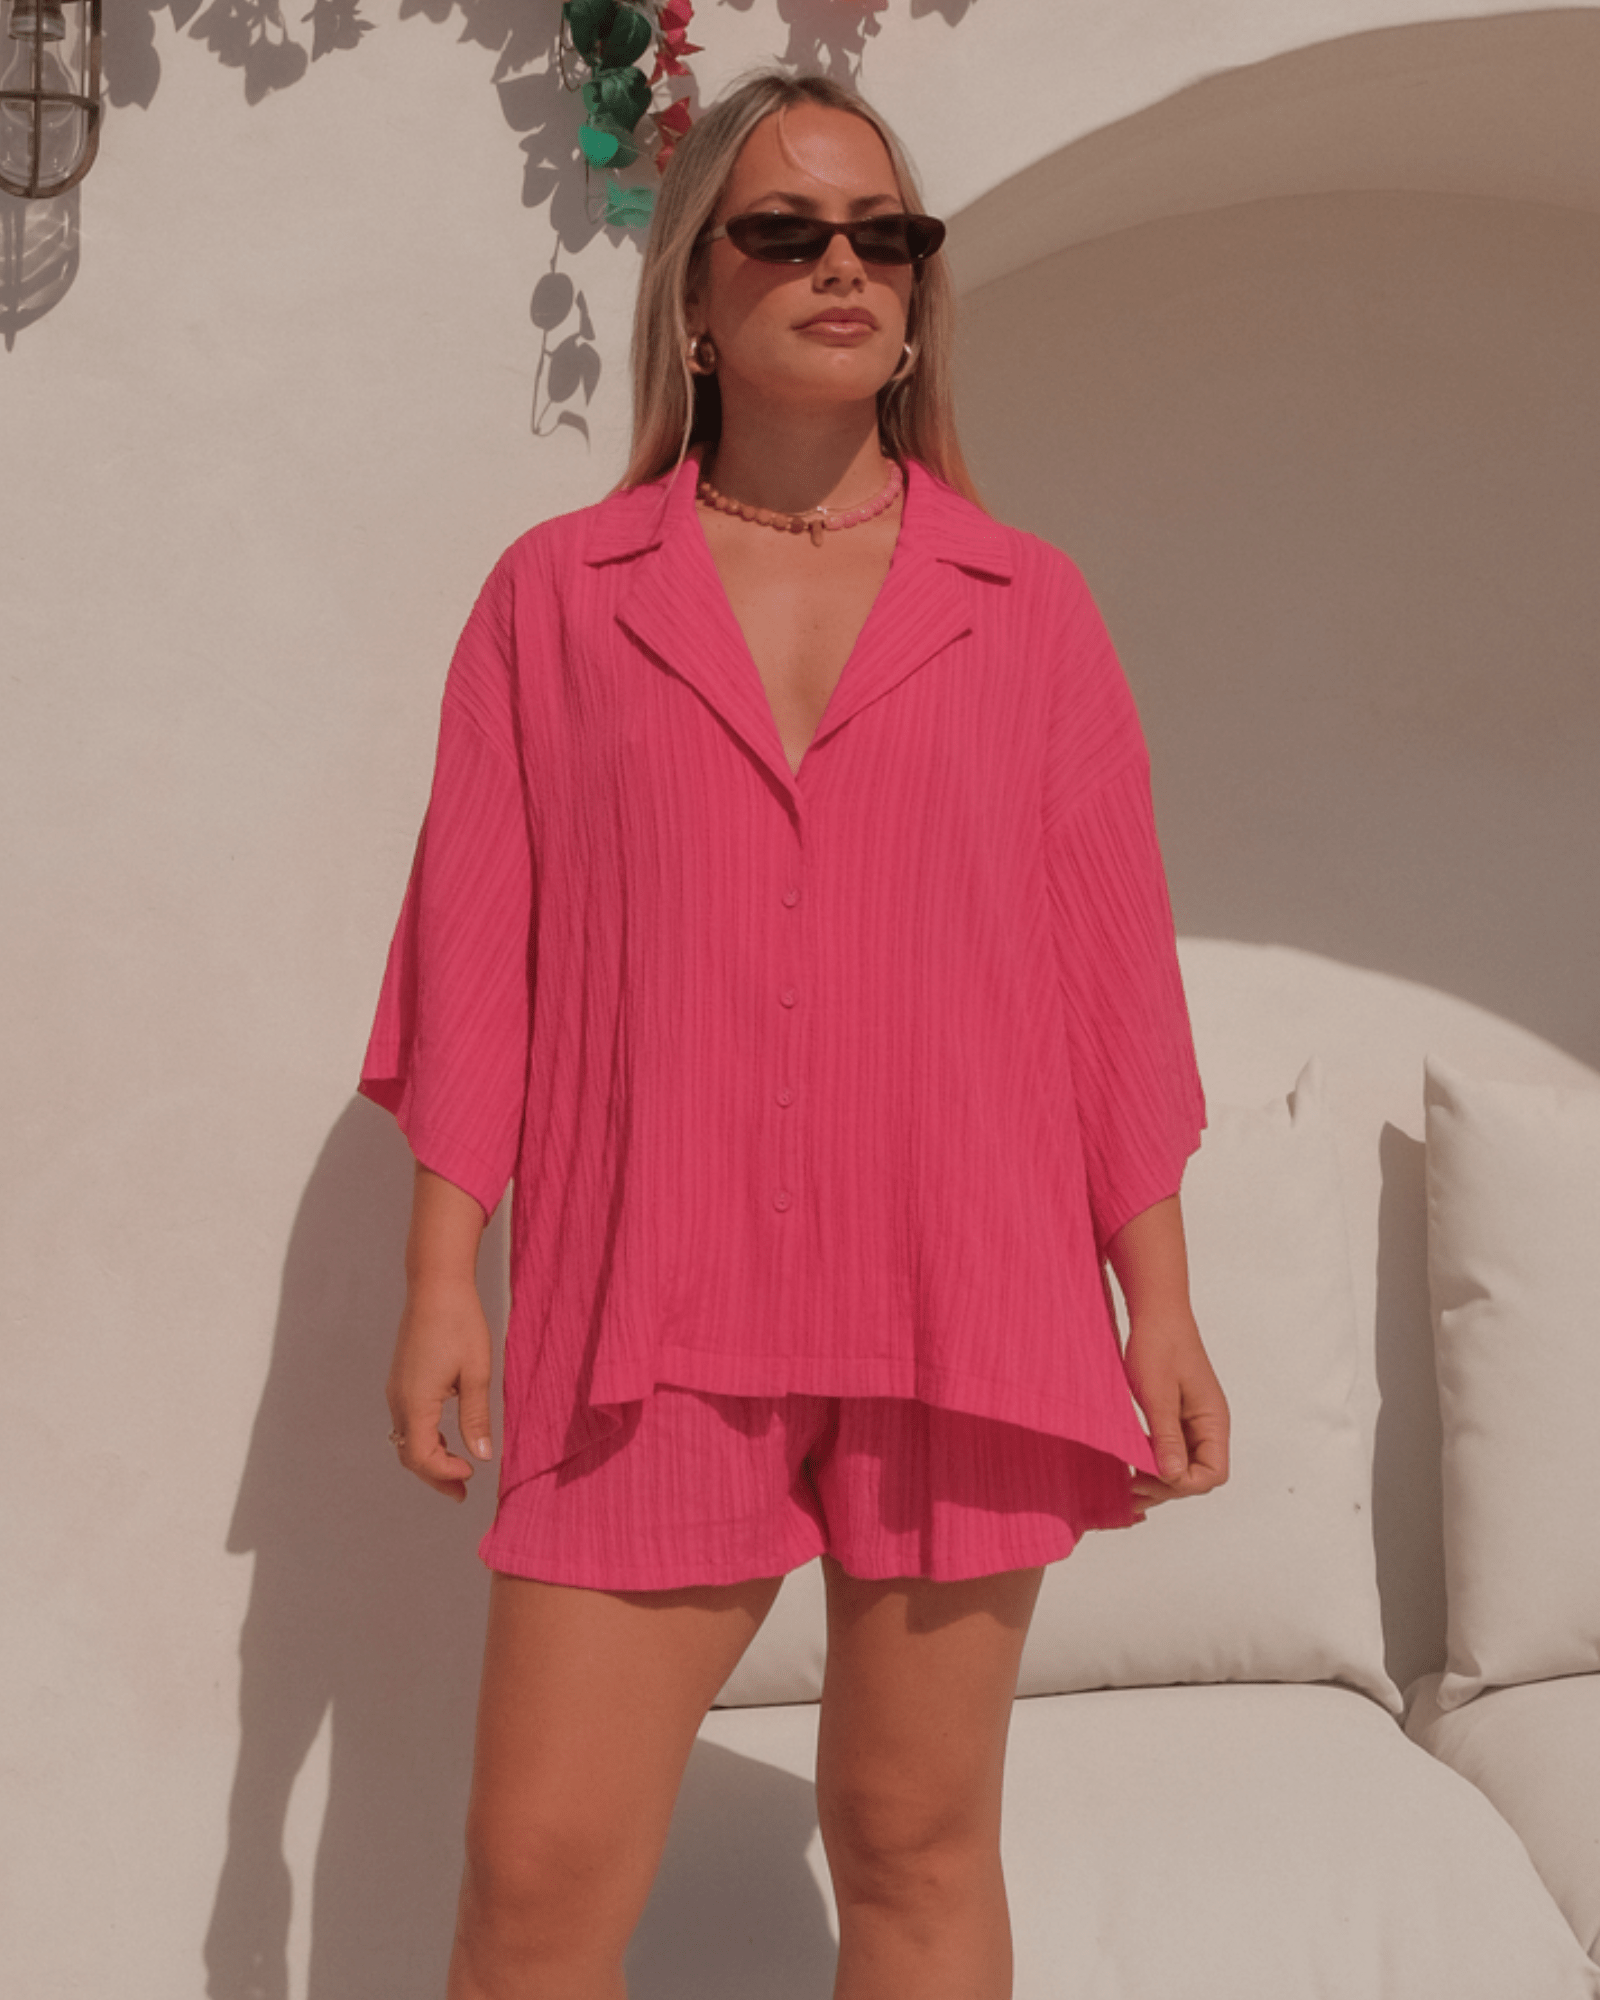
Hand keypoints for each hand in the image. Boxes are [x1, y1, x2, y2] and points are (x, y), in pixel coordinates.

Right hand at [385, 1276, 494, 1502]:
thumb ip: (476, 1417)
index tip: (471, 1474)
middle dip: (434, 1475)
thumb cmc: (459, 1324)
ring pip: (405, 1439)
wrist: (436, 1285)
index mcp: (415, 1402)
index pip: (421, 1456)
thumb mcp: (476, 1373)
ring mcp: (396, 1389)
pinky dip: (423, 1438)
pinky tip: (446, 1438)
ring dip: (428, 1458)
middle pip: (408, 1454)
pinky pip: (406, 1421)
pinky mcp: (401, 1379)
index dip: (445, 1473)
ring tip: (457, 1470)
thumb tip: (481, 1455)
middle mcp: (398, 1399)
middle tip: (462, 1493)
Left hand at [1122, 1308, 1229, 1518]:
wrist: (1155, 1312)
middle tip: (1130, 1492)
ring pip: (1184, 1466)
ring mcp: (1194, 1421)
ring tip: (1127, 1486)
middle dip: (1167, 1487)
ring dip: (1159, 1479)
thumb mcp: (1158, 1394)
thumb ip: (1167, 1437)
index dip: (1182, 1484)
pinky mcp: (1178, 1416)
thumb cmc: (1158, 1344)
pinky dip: (1155, 1461)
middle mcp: (1209, 1425)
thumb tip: (1174, 1477)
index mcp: (1214, 1420)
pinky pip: (1173, 1450)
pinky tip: (1132, 1464)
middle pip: (1199, 1475)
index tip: (1148, 1476)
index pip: (1213, 1474)